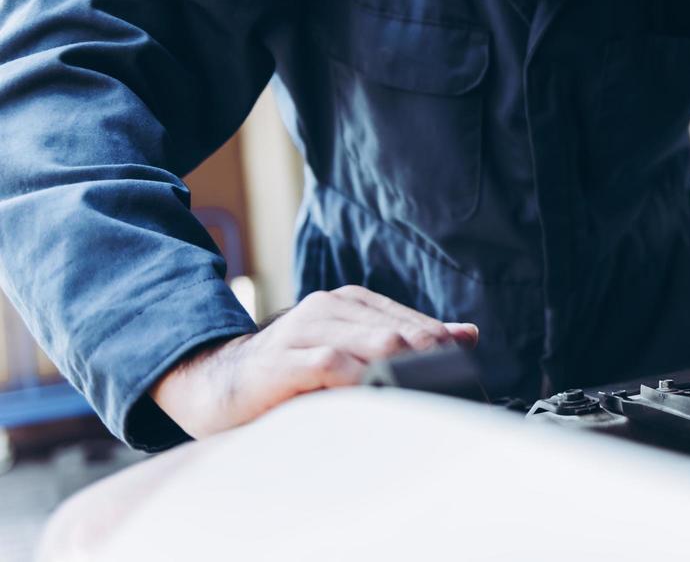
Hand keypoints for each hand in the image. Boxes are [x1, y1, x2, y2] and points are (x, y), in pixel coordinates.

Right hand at [150, 285, 477, 438]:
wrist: (215, 384)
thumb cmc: (289, 373)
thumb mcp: (348, 350)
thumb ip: (405, 340)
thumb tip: (468, 334)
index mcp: (349, 303)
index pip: (409, 320)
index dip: (438, 343)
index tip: (463, 366)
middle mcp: (328, 307)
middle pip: (395, 329)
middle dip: (427, 356)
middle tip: (449, 385)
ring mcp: (304, 329)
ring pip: (369, 339)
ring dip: (400, 364)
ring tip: (422, 388)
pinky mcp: (283, 359)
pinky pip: (330, 362)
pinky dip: (357, 376)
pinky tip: (374, 391)